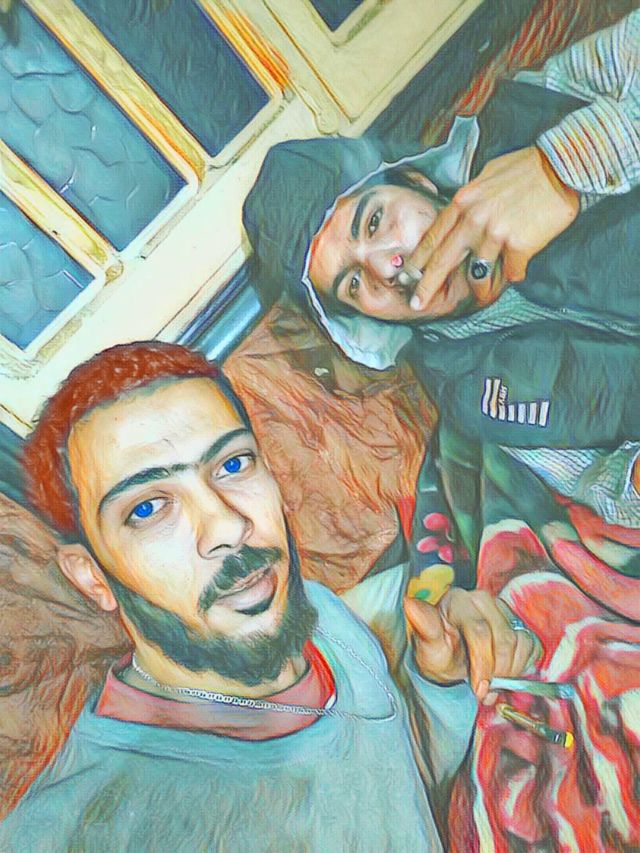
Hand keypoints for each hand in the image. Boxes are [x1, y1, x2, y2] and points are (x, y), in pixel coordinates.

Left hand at [404, 588, 537, 701]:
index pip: (480, 633)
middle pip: (504, 641)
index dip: (483, 666)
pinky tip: (502, 669)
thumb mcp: (429, 648)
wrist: (452, 660)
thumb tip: (409, 603)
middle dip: (496, 671)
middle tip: (483, 689)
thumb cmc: (439, 654)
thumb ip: (424, 627)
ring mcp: (502, 609)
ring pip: (519, 643)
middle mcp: (482, 599)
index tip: (479, 690)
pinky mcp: (517, 622)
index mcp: (457, 601)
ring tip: (491, 678)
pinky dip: (520, 665)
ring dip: (509, 670)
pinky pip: (530, 646)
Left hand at [408, 146, 579, 310]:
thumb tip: (461, 215)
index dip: (418, 260)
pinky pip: (511, 272)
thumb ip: (470, 200)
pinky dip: (515, 273)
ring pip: (477, 275)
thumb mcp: (487, 177)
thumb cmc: (527, 168)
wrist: (563, 165)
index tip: (407, 277)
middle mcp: (473, 220)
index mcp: (463, 203)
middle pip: (442, 261)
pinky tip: (519, 268)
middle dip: (427, 286)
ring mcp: (494, 234)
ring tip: (484, 294)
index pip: (433, 238)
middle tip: (418, 303)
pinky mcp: (518, 246)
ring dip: (481, 289)